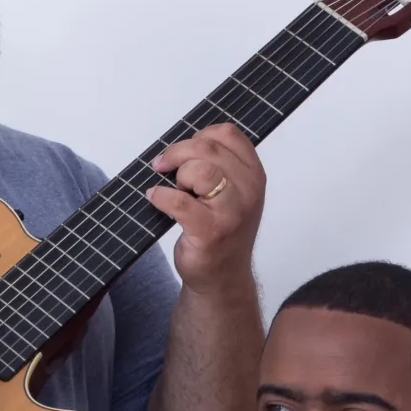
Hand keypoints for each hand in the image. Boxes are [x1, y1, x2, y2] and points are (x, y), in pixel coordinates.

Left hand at [147, 123, 265, 291]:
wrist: (222, 276)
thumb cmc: (222, 231)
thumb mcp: (232, 191)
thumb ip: (218, 163)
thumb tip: (183, 143)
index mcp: (253, 175)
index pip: (227, 134)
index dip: (199, 136)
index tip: (185, 152)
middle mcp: (249, 191)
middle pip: (208, 147)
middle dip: (179, 155)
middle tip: (167, 170)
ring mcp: (232, 212)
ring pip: (198, 169)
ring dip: (176, 175)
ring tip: (175, 189)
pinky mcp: (210, 231)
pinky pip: (178, 201)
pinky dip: (160, 196)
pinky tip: (157, 199)